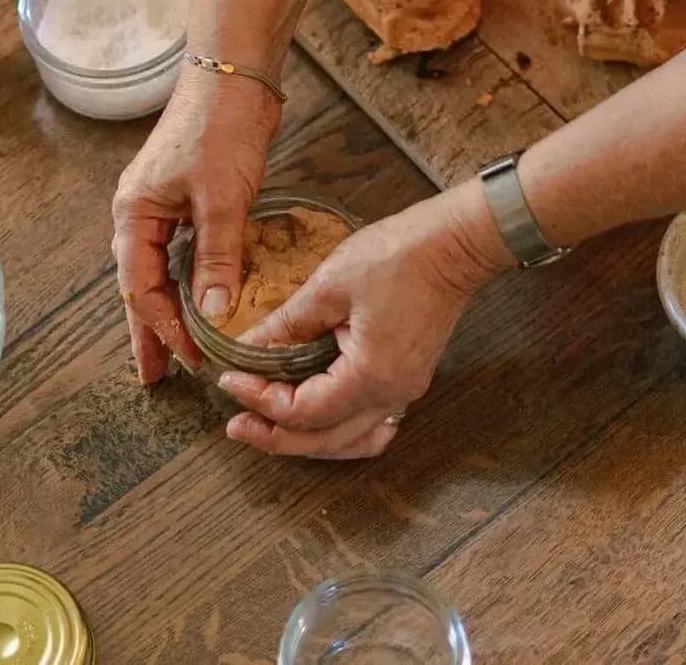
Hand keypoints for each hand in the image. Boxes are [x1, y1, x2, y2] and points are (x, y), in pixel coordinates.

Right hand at [113, 68, 282, 383]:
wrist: (234, 74)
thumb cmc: (220, 127)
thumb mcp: (221, 198)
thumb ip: (216, 258)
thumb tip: (214, 315)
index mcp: (135, 214)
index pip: (139, 287)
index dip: (162, 327)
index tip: (188, 359)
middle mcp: (140, 212)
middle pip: (140, 284)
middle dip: (150, 330)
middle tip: (158, 376)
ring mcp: (164, 204)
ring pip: (161, 269)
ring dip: (169, 309)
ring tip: (179, 348)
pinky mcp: (189, 197)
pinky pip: (182, 251)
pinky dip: (189, 280)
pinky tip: (203, 299)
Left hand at [219, 181, 509, 457]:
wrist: (454, 244)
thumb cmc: (398, 256)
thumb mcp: (329, 285)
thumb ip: (286, 325)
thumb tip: (247, 348)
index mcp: (371, 375)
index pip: (304, 411)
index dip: (261, 400)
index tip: (231, 380)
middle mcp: (391, 394)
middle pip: (324, 440)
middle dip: (274, 436)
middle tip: (235, 423)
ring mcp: (404, 390)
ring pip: (348, 441)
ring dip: (306, 440)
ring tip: (268, 427)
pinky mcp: (408, 378)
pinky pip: (368, 424)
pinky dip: (338, 431)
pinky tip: (317, 420)